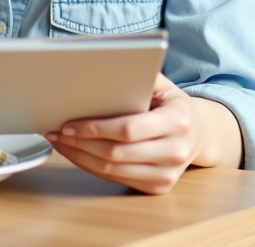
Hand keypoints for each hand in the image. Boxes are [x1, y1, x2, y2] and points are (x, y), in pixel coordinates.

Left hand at [45, 73, 208, 194]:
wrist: (199, 135)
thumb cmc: (173, 106)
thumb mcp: (164, 86)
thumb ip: (140, 76)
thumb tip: (102, 67)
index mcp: (177, 122)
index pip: (128, 129)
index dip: (95, 128)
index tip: (69, 123)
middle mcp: (175, 152)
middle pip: (116, 153)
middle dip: (80, 143)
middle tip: (56, 132)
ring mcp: (167, 174)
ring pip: (112, 170)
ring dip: (80, 157)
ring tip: (60, 142)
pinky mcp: (158, 187)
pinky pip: (116, 179)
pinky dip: (91, 167)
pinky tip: (76, 154)